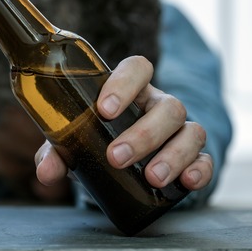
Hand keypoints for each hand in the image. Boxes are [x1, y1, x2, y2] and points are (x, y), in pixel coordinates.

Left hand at [35, 55, 212, 191]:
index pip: (136, 68)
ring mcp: (179, 130)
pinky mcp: (194, 156)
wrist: (118, 166)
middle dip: (143, 133)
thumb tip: (45, 172)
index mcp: (129, 91)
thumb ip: (58, 152)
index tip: (104, 109)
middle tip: (117, 157)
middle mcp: (158, 105)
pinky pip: (205, 158)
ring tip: (151, 177)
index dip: (124, 84)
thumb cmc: (96, 142)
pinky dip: (199, 170)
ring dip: (172, 155)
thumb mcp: (74, 145)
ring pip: (191, 130)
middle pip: (168, 106)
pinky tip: (186, 182)